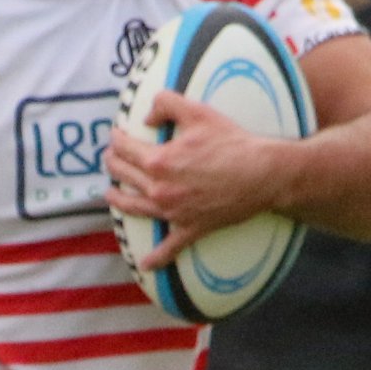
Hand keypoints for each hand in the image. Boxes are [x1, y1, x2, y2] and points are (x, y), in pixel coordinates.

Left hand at [106, 88, 292, 271]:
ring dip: (117, 200)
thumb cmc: (231, 142)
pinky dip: (156, 258)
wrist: (261, 174)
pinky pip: (169, 247)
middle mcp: (159, 189)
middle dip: (112, 164)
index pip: (124, 148)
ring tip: (110, 194)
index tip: (115, 136)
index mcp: (158, 161)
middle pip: (124, 176)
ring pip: (133, 209)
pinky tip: (145, 265)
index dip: (116, 139)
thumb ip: (166, 104)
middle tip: (110, 158)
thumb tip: (146, 117)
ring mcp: (173, 212)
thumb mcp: (198, 111)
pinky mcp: (190, 228)